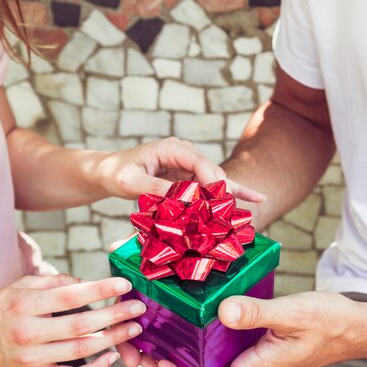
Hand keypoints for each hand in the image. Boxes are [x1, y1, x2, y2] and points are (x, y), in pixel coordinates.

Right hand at [0, 274, 145, 366]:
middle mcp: (28, 333)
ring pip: (81, 351)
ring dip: (112, 339)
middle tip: (138, 308)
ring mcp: (32, 359)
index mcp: (24, 305)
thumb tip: (86, 283)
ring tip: (133, 329)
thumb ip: (53, 282)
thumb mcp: (19, 287)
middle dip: (114, 316)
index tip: (125, 285)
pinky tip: (112, 357)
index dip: (100, 290)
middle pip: (81, 325)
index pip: (70, 296)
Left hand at [96, 137, 264, 202]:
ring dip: (228, 199)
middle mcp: (186, 154)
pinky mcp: (190, 179)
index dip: (213, 183)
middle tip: (229, 218)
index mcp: (173, 148)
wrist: (109, 172)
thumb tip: (182, 199)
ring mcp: (190, 166)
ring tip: (245, 215)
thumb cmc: (116, 173)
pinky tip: (257, 198)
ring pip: (217, 182)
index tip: (217, 204)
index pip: (201, 163)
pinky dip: (233, 193)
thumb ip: (156, 188)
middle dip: (222, 195)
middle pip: (213, 173)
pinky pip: (214, 187)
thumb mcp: (131, 181)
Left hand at [120, 291, 366, 366]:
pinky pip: (218, 351)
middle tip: (138, 345)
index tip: (161, 361)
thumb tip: (223, 311)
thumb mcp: (293, 314)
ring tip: (151, 332)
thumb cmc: (329, 324)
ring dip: (176, 355)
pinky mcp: (253, 346)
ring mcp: (249, 360)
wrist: (354, 328)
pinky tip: (186, 319)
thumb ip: (258, 314)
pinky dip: (197, 340)